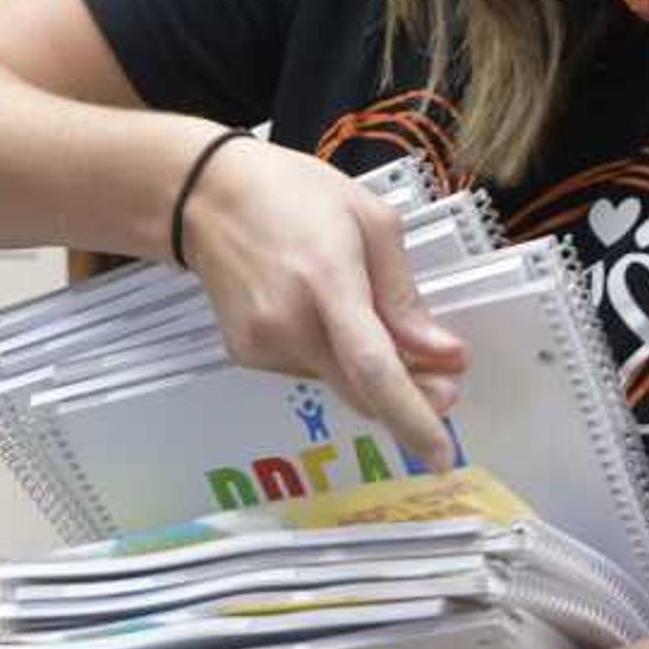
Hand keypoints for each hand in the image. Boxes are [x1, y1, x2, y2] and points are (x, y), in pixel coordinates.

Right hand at [176, 136, 468, 464]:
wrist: (205, 197)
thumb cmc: (293, 193)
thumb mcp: (370, 221)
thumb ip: (404, 295)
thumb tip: (443, 355)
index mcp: (326, 280)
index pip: (372, 367)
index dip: (411, 416)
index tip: (442, 455)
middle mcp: (289, 324)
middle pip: (360, 390)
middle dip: (409, 399)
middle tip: (444, 384)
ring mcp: (261, 346)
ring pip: (337, 381)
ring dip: (369, 371)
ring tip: (372, 323)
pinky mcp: (246, 355)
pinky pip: (308, 369)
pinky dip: (333, 357)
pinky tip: (323, 316)